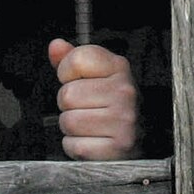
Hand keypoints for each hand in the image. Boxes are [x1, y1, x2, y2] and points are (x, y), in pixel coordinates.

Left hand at [47, 38, 138, 159]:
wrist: (137, 140)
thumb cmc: (112, 107)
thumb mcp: (97, 76)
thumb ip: (73, 59)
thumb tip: (56, 46)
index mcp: (119, 68)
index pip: (77, 58)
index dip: (68, 72)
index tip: (78, 80)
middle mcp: (125, 92)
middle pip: (68, 94)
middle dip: (69, 105)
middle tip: (86, 108)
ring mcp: (123, 121)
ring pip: (68, 121)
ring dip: (72, 128)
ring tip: (90, 125)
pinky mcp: (117, 147)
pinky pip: (74, 145)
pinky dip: (77, 147)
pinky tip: (93, 140)